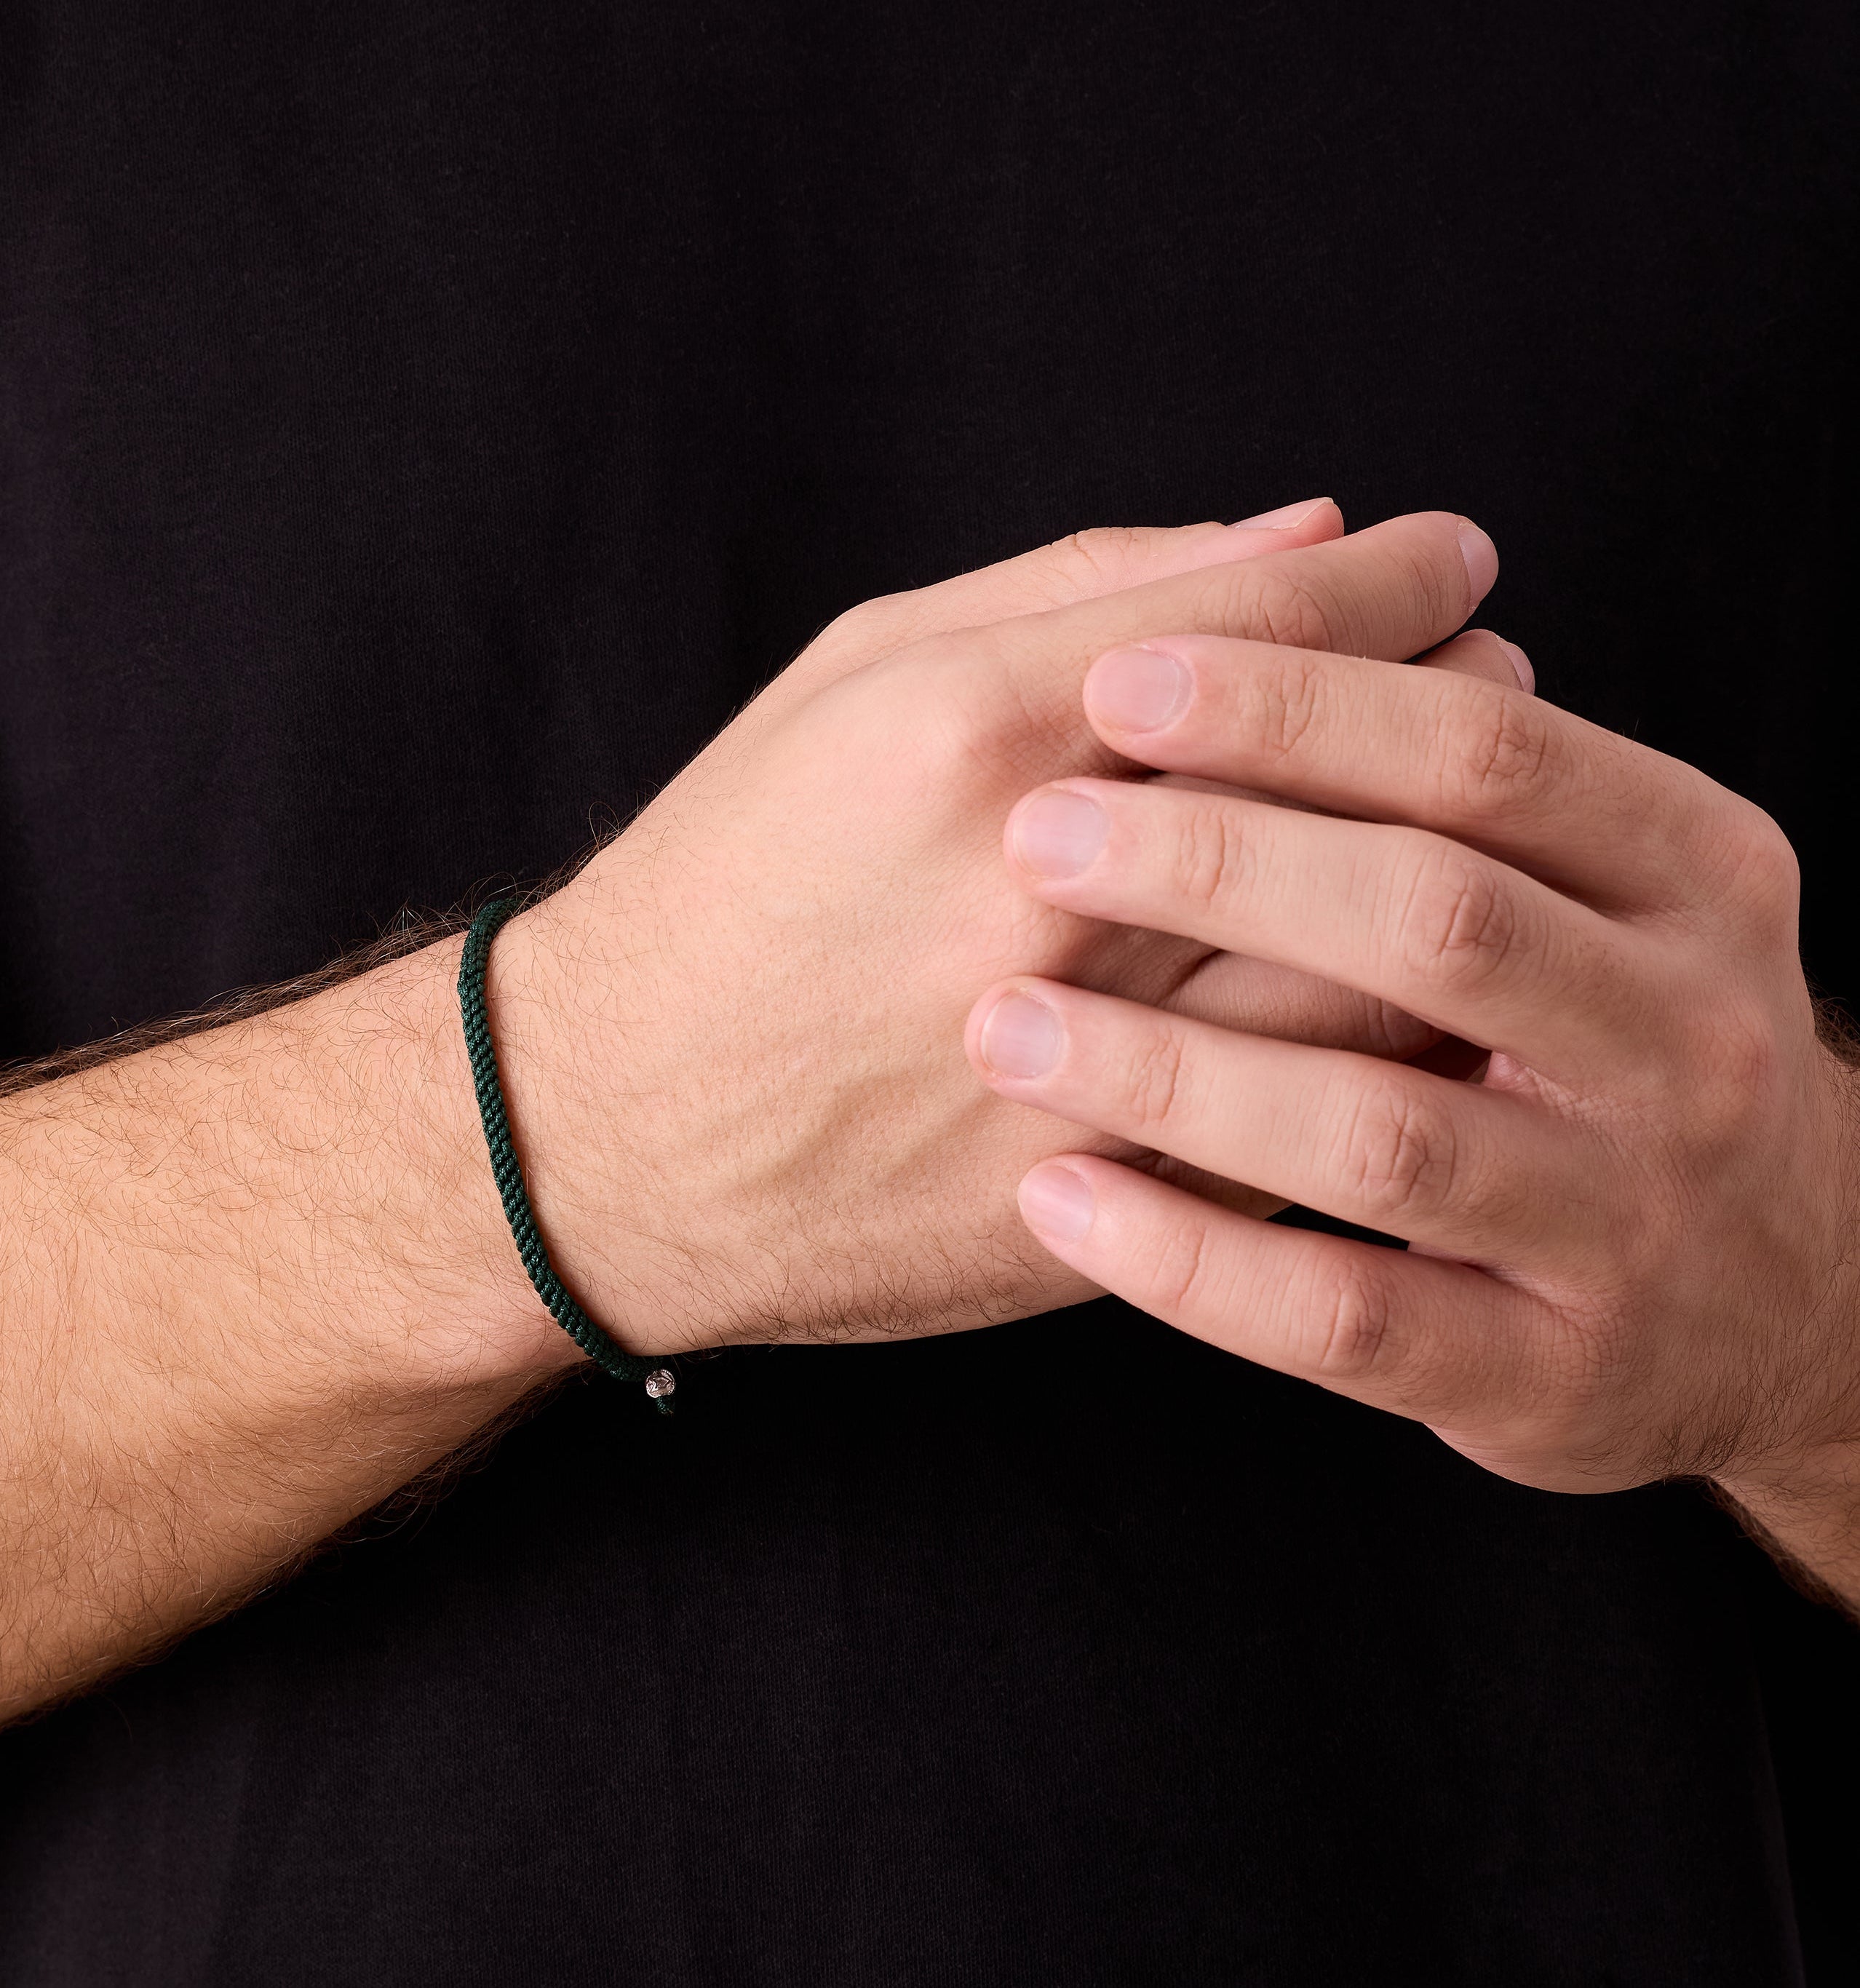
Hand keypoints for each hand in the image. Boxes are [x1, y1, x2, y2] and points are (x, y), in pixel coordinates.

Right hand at [490, 503, 1506, 1352]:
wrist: (607, 1133)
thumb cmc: (729, 882)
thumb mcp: (849, 681)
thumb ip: (1072, 590)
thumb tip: (1293, 534)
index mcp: (974, 733)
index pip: (1266, 621)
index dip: (1401, 580)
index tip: (1456, 565)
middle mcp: (1039, 891)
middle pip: (1350, 780)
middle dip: (1460, 712)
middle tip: (1494, 683)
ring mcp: (1077, 1058)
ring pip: (1369, 960)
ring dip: (1459, 882)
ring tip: (1475, 839)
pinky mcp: (1099, 1192)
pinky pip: (1311, 1111)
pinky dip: (1389, 1039)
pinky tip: (1407, 990)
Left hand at [965, 616, 1859, 1599]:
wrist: (1777, 1297)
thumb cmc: (1610, 1036)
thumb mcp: (1598, 880)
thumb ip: (1453, 750)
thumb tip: (1292, 546)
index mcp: (1692, 871)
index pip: (1490, 754)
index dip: (1300, 703)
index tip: (1120, 675)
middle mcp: (1686, 1037)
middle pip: (1439, 917)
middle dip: (1222, 862)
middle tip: (1036, 830)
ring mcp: (1628, 1221)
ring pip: (1383, 1130)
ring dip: (1172, 1070)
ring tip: (1005, 1023)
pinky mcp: (1548, 1374)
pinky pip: (1346, 1315)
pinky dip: (1188, 1259)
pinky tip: (1057, 1197)